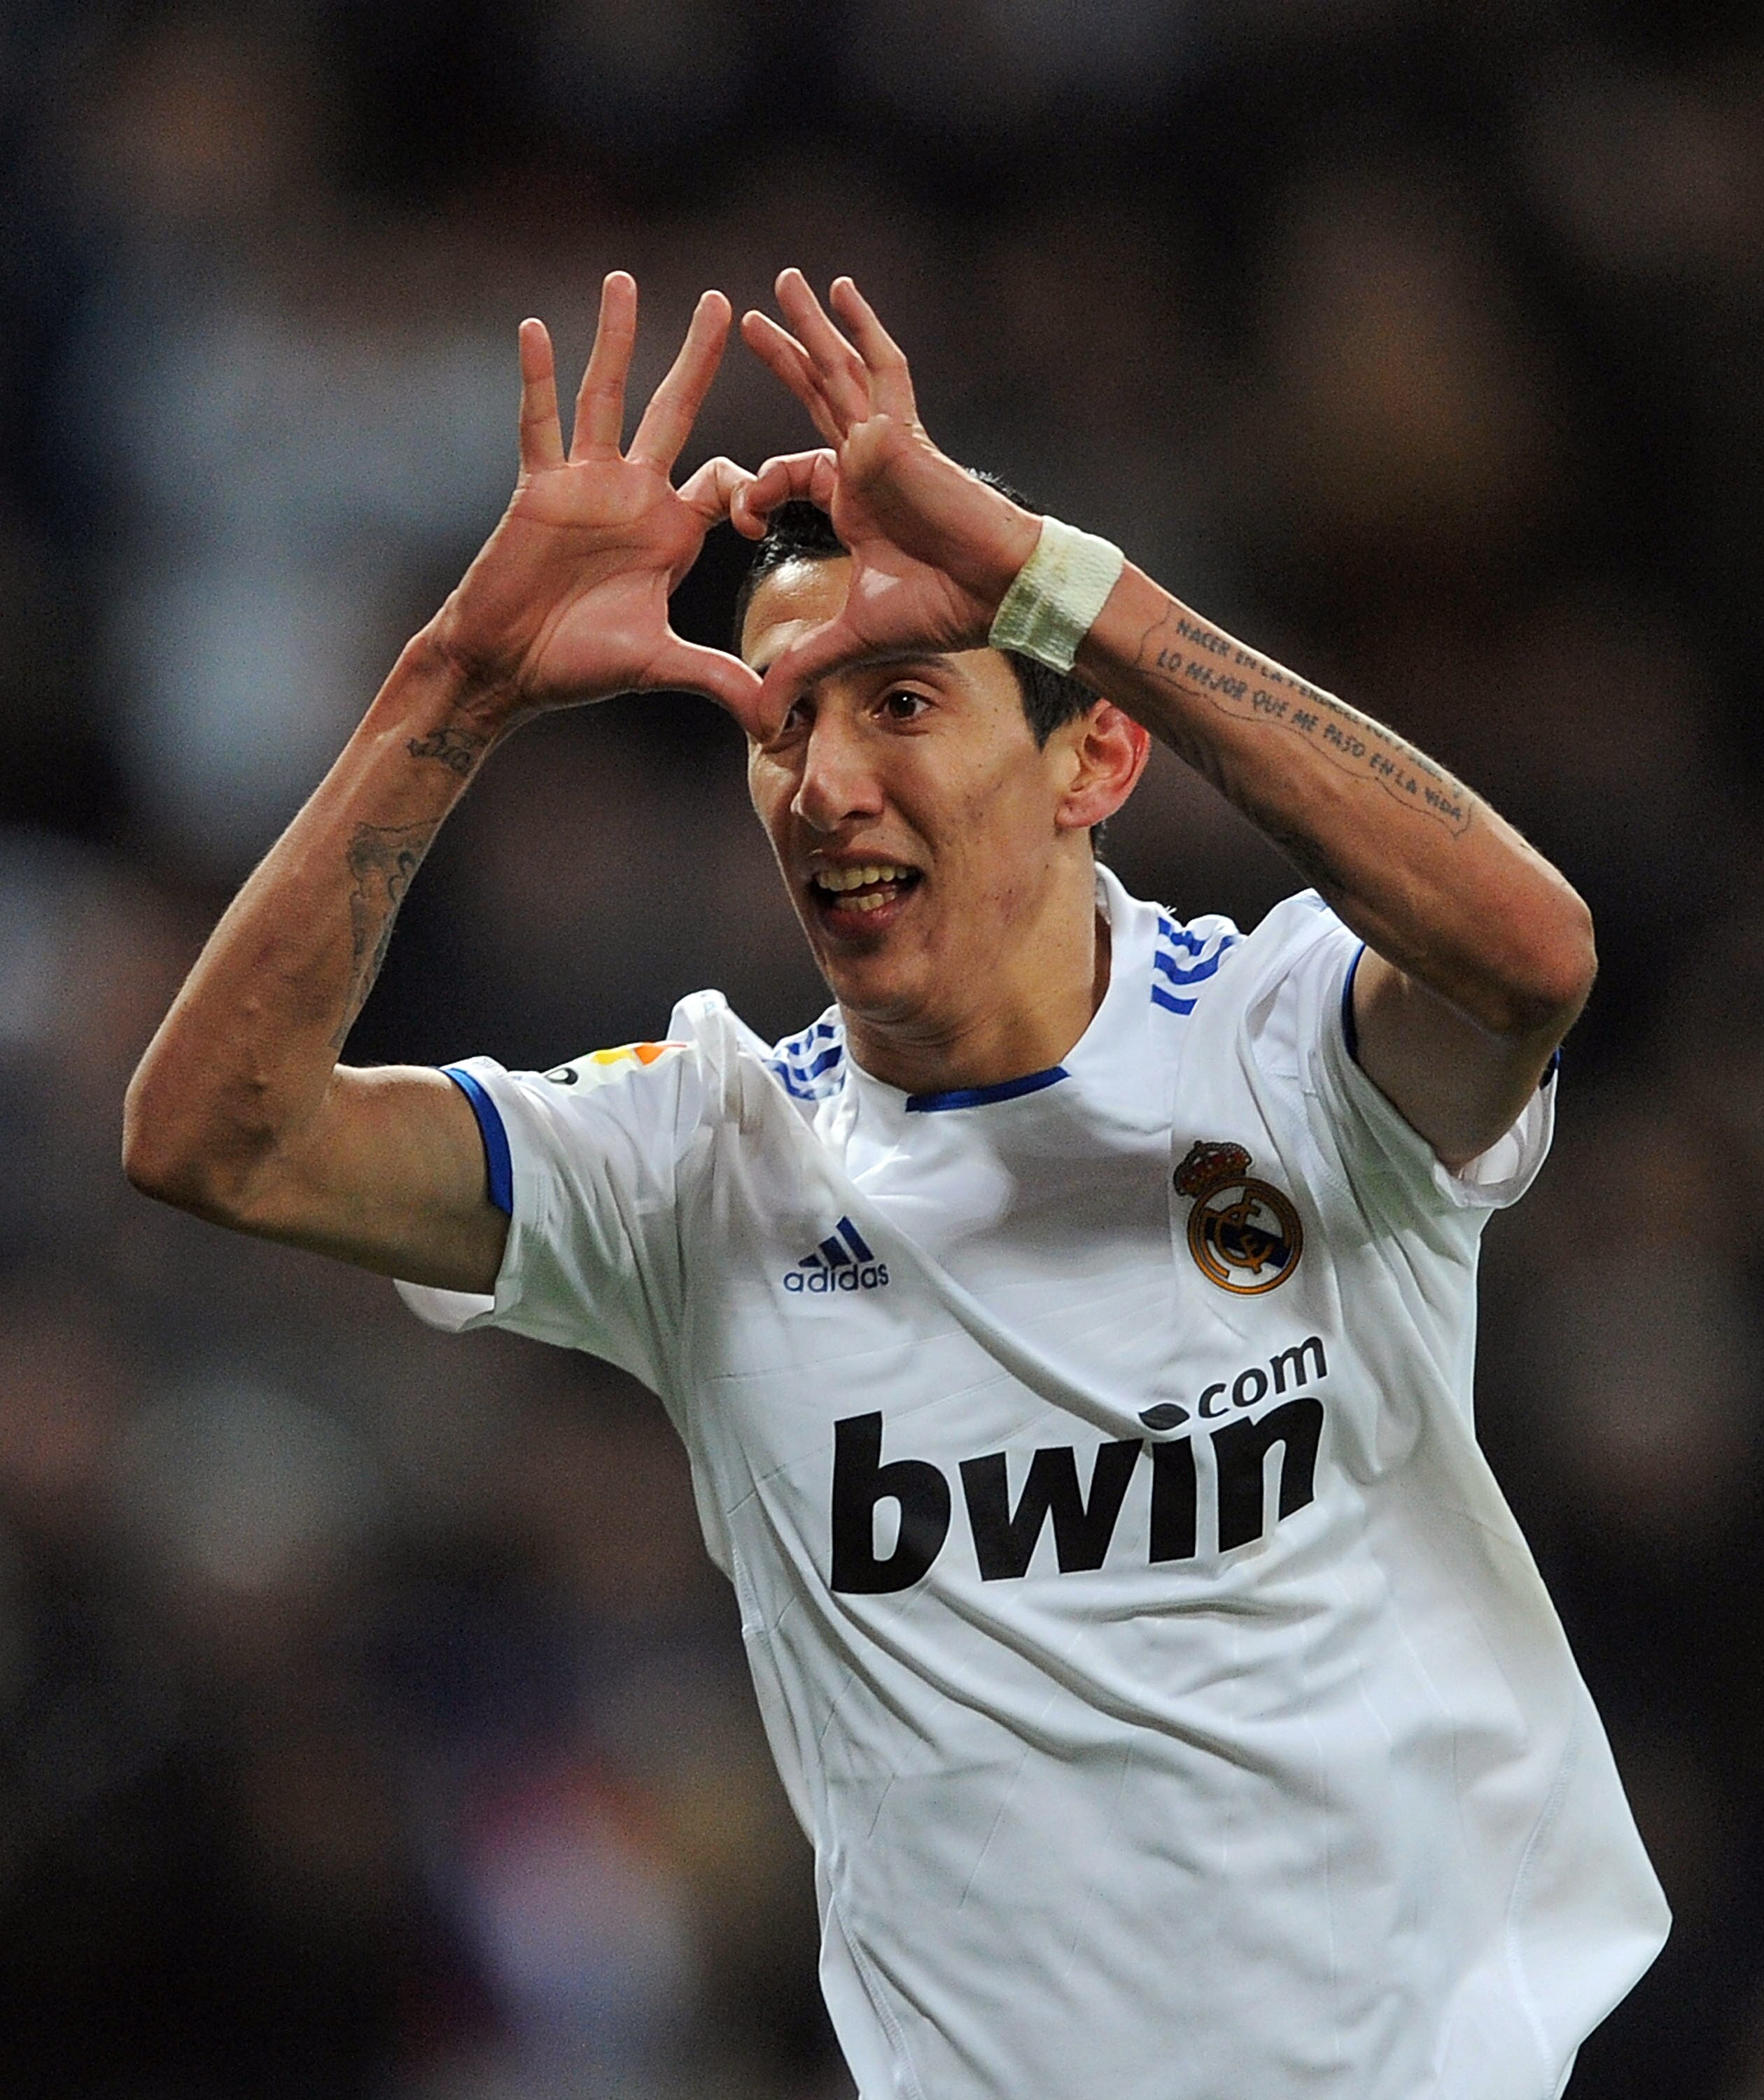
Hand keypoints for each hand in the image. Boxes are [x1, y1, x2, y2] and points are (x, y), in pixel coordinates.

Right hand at [428, 272, 760, 723]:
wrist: (507, 669)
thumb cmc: (578, 666)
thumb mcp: (661, 667)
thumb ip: (719, 680)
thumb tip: (775, 720)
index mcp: (672, 533)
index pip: (725, 482)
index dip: (752, 483)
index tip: (767, 497)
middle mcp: (633, 497)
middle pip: (673, 411)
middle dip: (697, 358)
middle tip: (721, 301)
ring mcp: (583, 486)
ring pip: (605, 397)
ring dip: (616, 340)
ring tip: (625, 279)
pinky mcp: (537, 489)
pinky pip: (537, 424)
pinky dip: (535, 378)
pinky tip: (537, 327)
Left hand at [737, 271, 1041, 717]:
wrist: (1000, 592)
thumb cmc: (941, 608)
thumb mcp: (849, 638)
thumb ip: (803, 666)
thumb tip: (765, 720)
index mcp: (853, 501)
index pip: (792, 473)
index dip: (756, 489)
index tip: (739, 515)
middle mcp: (867, 462)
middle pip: (816, 398)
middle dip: (784, 359)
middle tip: (744, 322)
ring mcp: (885, 442)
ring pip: (840, 371)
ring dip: (810, 328)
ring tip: (785, 282)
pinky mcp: (901, 435)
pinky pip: (878, 369)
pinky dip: (859, 330)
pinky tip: (839, 291)